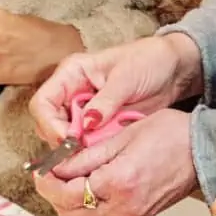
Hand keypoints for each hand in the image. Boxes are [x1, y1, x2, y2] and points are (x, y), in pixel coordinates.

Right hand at [31, 33, 202, 144]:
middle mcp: (71, 93)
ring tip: (95, 153)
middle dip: (61, 142)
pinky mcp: (97, 125)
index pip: (42, 103)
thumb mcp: (126, 79)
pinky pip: (85, 143)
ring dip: (76, 149)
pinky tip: (103, 154)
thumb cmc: (148, 61)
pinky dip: (91, 152)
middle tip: (81, 153)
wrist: (172, 69)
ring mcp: (83, 111)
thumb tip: (85, 125)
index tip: (70, 140)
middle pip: (48, 125)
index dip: (50, 124)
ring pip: (64, 138)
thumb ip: (105, 102)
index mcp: (71, 74)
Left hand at [34, 108, 197, 215]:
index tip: (40, 170)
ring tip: (71, 174)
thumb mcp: (123, 135)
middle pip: (71, 215)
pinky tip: (95, 180)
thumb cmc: (172, 134)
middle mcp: (125, 206)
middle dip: (54, 196)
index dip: (46, 182)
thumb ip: (87, 155)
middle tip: (50, 175)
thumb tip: (57, 165)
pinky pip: (106, 214)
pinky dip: (93, 200)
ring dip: (73, 199)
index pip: (66, 194)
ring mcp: (133, 215)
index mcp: (118, 183)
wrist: (205, 150)